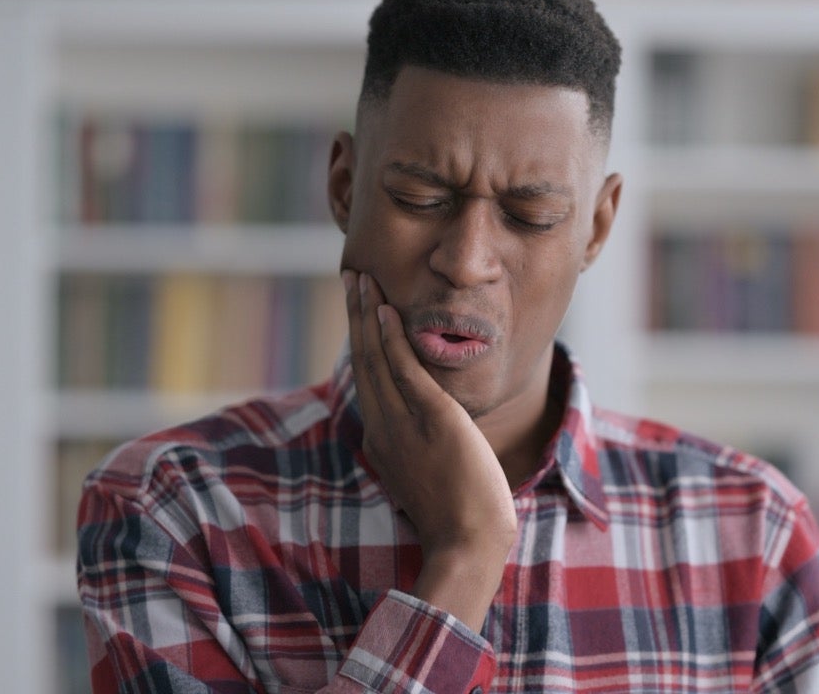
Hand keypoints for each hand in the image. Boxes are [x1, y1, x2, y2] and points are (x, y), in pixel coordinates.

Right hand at [343, 269, 515, 631]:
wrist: (468, 542)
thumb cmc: (459, 519)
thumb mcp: (429, 478)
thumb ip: (421, 449)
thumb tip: (429, 433)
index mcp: (382, 441)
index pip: (368, 380)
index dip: (361, 340)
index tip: (359, 310)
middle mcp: (383, 427)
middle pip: (363, 359)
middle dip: (356, 315)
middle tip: (351, 276)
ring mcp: (403, 422)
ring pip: (377, 357)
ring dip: (367, 314)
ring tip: (362, 278)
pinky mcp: (430, 417)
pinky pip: (404, 369)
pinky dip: (391, 337)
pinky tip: (386, 310)